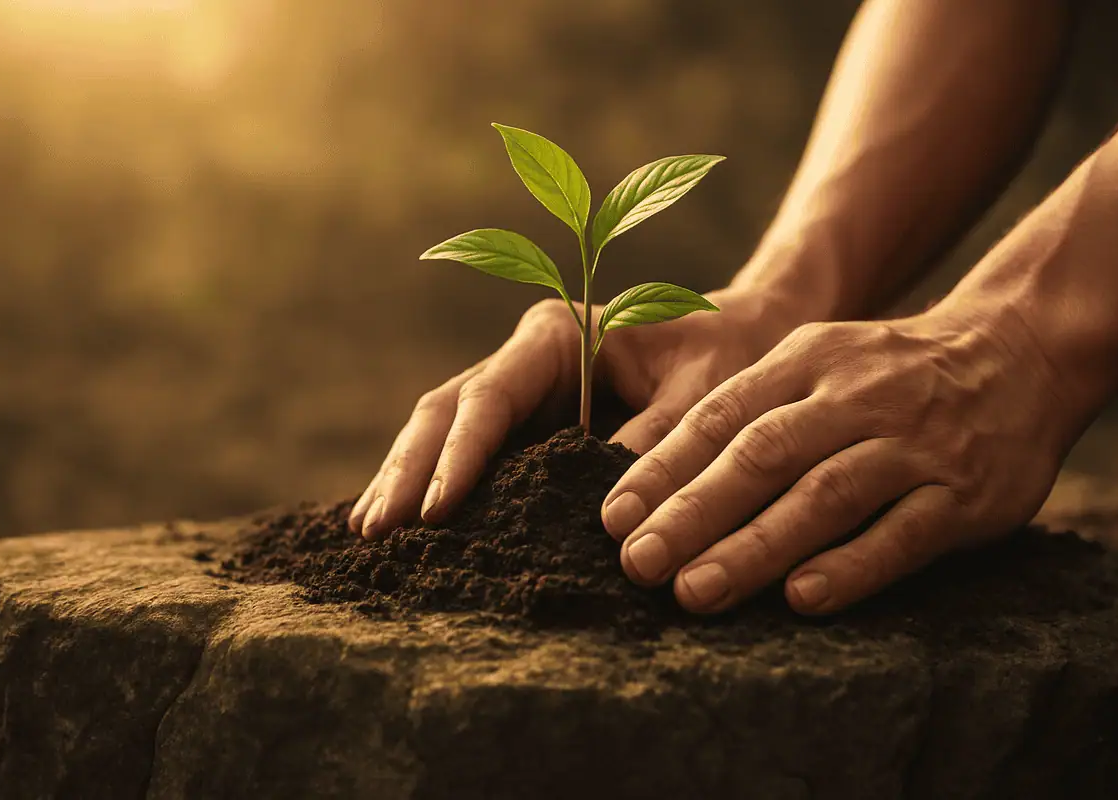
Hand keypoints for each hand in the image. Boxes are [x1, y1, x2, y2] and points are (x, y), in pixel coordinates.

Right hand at [349, 285, 806, 539]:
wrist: (748, 333)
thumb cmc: (731, 354)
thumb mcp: (705, 395)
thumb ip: (657, 444)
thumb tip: (610, 521)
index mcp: (559, 335)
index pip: (490, 394)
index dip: (459, 454)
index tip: (434, 510)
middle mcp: (528, 356)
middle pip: (447, 410)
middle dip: (409, 470)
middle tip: (375, 533)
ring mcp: (523, 388)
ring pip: (445, 428)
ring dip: (409, 479)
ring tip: (370, 536)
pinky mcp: (531, 421)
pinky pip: (471, 449)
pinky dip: (437, 484)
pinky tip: (409, 524)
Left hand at [601, 304, 1094, 614]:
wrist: (1018, 351)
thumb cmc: (889, 372)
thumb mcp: (817, 361)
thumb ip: (751, 410)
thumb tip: (656, 481)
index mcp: (805, 361)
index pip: (719, 416)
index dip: (662, 469)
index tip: (613, 519)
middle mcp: (854, 397)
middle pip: (762, 455)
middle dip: (693, 513)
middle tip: (638, 563)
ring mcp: (912, 444)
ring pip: (825, 495)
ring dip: (756, 545)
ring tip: (696, 591)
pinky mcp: (965, 492)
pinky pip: (903, 532)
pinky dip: (852, 565)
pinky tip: (804, 598)